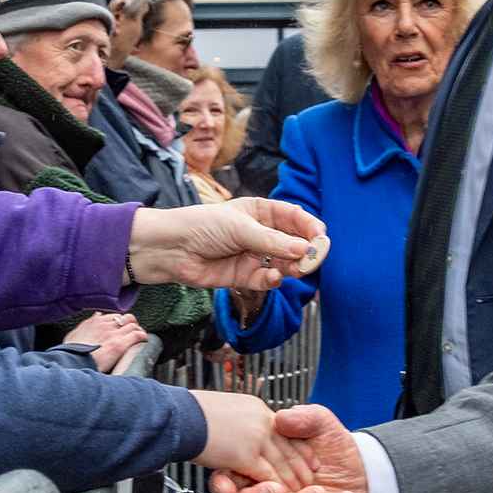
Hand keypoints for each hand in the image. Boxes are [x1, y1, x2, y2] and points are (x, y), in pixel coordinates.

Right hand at [65, 311, 148, 371]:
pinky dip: (143, 336)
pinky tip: (144, 340)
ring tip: (140, 337)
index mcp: (95, 322)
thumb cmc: (71, 351)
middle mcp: (106, 325)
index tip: (121, 327)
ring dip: (138, 330)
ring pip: (133, 325)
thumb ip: (86, 325)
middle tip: (133, 331)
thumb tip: (95, 316)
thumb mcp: (74, 334)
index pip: (114, 316)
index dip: (120, 322)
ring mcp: (113, 333)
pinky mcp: (120, 344)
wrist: (72, 360)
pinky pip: (137, 335)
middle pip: (126, 318)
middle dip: (131, 323)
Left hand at [129, 195, 327, 290]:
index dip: (310, 227)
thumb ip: (273, 241)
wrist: (171, 249)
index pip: (294, 218)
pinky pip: (267, 280)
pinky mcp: (244, 276)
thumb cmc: (201, 226)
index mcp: (260, 212)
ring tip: (296, 270)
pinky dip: (273, 280)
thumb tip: (305, 249)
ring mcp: (253, 255)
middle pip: (294, 242)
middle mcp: (260, 233)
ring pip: (284, 263)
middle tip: (314, 259)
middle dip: (306, 250)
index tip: (321, 238)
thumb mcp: (240, 228)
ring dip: (293, 267)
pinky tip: (274, 278)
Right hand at [187, 391, 312, 489]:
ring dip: (291, 481)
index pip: (286, 430)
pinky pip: (267, 474)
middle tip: (310, 480)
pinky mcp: (245, 455)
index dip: (300, 446)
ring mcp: (255, 438)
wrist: (179, 413)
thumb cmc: (192, 410)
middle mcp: (260, 422)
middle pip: (289, 448)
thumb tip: (248, 430)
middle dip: (301, 468)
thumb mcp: (227, 406)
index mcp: (256, 409)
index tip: (310, 458)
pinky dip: (275, 487)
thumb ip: (244, 418)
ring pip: (281, 463)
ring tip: (300, 492)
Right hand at [207, 404, 368, 492]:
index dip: (222, 485)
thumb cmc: (335, 450)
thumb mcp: (321, 424)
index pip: (229, 481)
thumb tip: (283, 418)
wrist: (367, 473)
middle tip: (275, 489)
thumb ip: (303, 417)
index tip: (228, 485)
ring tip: (318, 492)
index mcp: (261, 469)